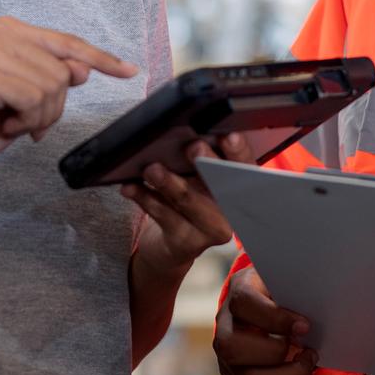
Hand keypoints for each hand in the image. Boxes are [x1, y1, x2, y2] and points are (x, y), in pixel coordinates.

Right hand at [0, 17, 135, 181]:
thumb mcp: (33, 97)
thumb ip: (57, 77)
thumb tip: (84, 68)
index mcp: (12, 29)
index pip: (68, 42)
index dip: (101, 59)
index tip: (130, 71)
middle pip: (64, 71)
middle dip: (52, 106)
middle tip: (22, 118)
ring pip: (52, 87)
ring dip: (37, 117)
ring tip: (11, 120)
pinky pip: (33, 100)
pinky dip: (25, 122)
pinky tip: (2, 123)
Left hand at [123, 133, 257, 269]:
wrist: (177, 243)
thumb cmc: (190, 197)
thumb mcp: (198, 177)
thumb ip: (200, 157)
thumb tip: (183, 131)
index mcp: (240, 185)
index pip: (244, 164)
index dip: (238, 151)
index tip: (229, 136)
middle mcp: (232, 209)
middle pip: (219, 182)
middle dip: (206, 163)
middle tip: (194, 147)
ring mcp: (211, 229)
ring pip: (187, 200)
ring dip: (168, 182)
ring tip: (152, 169)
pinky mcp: (186, 242)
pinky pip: (163, 216)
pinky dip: (145, 198)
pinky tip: (131, 187)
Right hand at [212, 266, 318, 374]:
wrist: (267, 310)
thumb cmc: (281, 292)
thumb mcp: (285, 281)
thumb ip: (294, 289)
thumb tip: (319, 301)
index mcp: (237, 292)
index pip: (243, 304)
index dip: (275, 318)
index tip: (304, 326)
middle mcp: (224, 327)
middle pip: (232, 347)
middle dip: (276, 351)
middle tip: (306, 347)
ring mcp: (228, 357)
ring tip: (308, 361)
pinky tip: (302, 371)